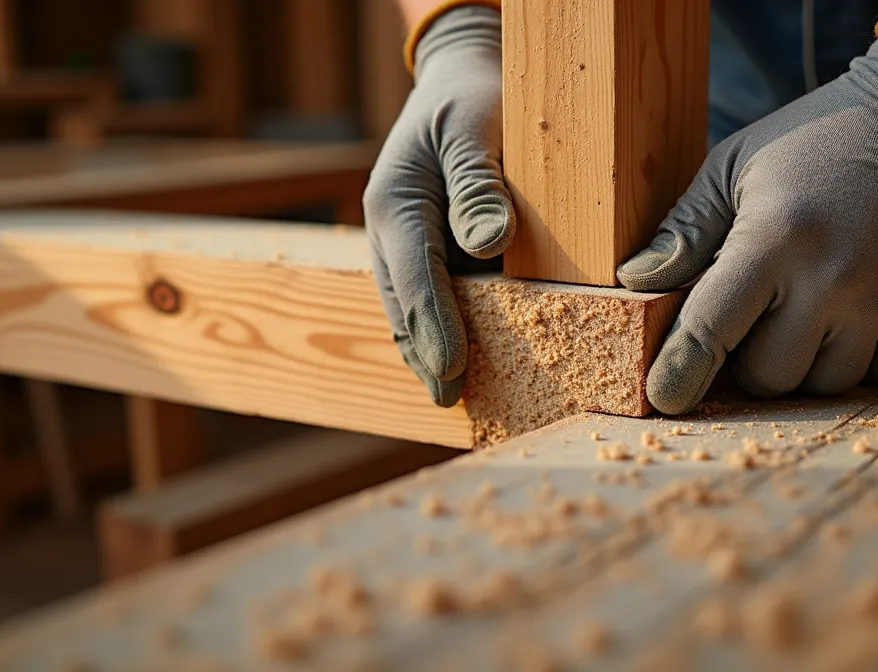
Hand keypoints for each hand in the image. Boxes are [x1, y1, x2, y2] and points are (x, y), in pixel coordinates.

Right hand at [363, 6, 512, 406]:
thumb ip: (480, 181)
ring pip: (411, 308)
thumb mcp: (479, 125)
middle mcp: (389, 230)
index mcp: (396, 202)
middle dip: (426, 354)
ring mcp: (403, 244)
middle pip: (404, 304)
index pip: (414, 274)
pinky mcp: (424, 250)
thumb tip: (488, 243)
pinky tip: (467, 362)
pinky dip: (443, 329)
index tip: (453, 368)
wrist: (460, 79)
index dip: (433, 324)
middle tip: (453, 401)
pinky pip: (429, 296)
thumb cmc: (475, 97)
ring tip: (460, 397)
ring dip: (431, 350)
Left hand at [618, 31, 877, 414]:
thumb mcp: (732, 167)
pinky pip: (874, 376)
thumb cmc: (809, 144)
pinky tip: (843, 316)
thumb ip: (684, 230)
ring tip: (799, 311)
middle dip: (746, 361)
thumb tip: (634, 282)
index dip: (680, 371)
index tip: (663, 397)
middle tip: (752, 318)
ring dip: (801, 364)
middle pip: (767, 375)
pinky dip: (852, 360)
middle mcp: (827, 279)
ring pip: (820, 384)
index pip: (712, 329)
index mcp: (772, 239)